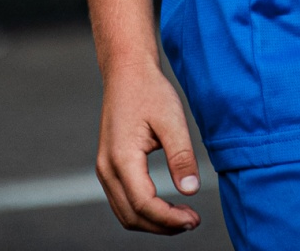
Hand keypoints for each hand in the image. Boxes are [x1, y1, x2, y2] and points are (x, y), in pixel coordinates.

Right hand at [96, 58, 201, 233]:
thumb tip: (191, 191)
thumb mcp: (172, 120)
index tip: (194, 219)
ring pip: (125, 213)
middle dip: (163, 226)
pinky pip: (122, 202)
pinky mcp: (108, 167)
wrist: (126, 72)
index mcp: (121, 157)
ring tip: (182, 216)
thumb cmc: (149, 91)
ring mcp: (104, 169)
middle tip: (193, 220)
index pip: (144, 204)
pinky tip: (166, 206)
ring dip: (153, 222)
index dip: (170, 218)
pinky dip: (144, 212)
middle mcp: (107, 168)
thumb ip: (181, 157)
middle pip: (132, 216)